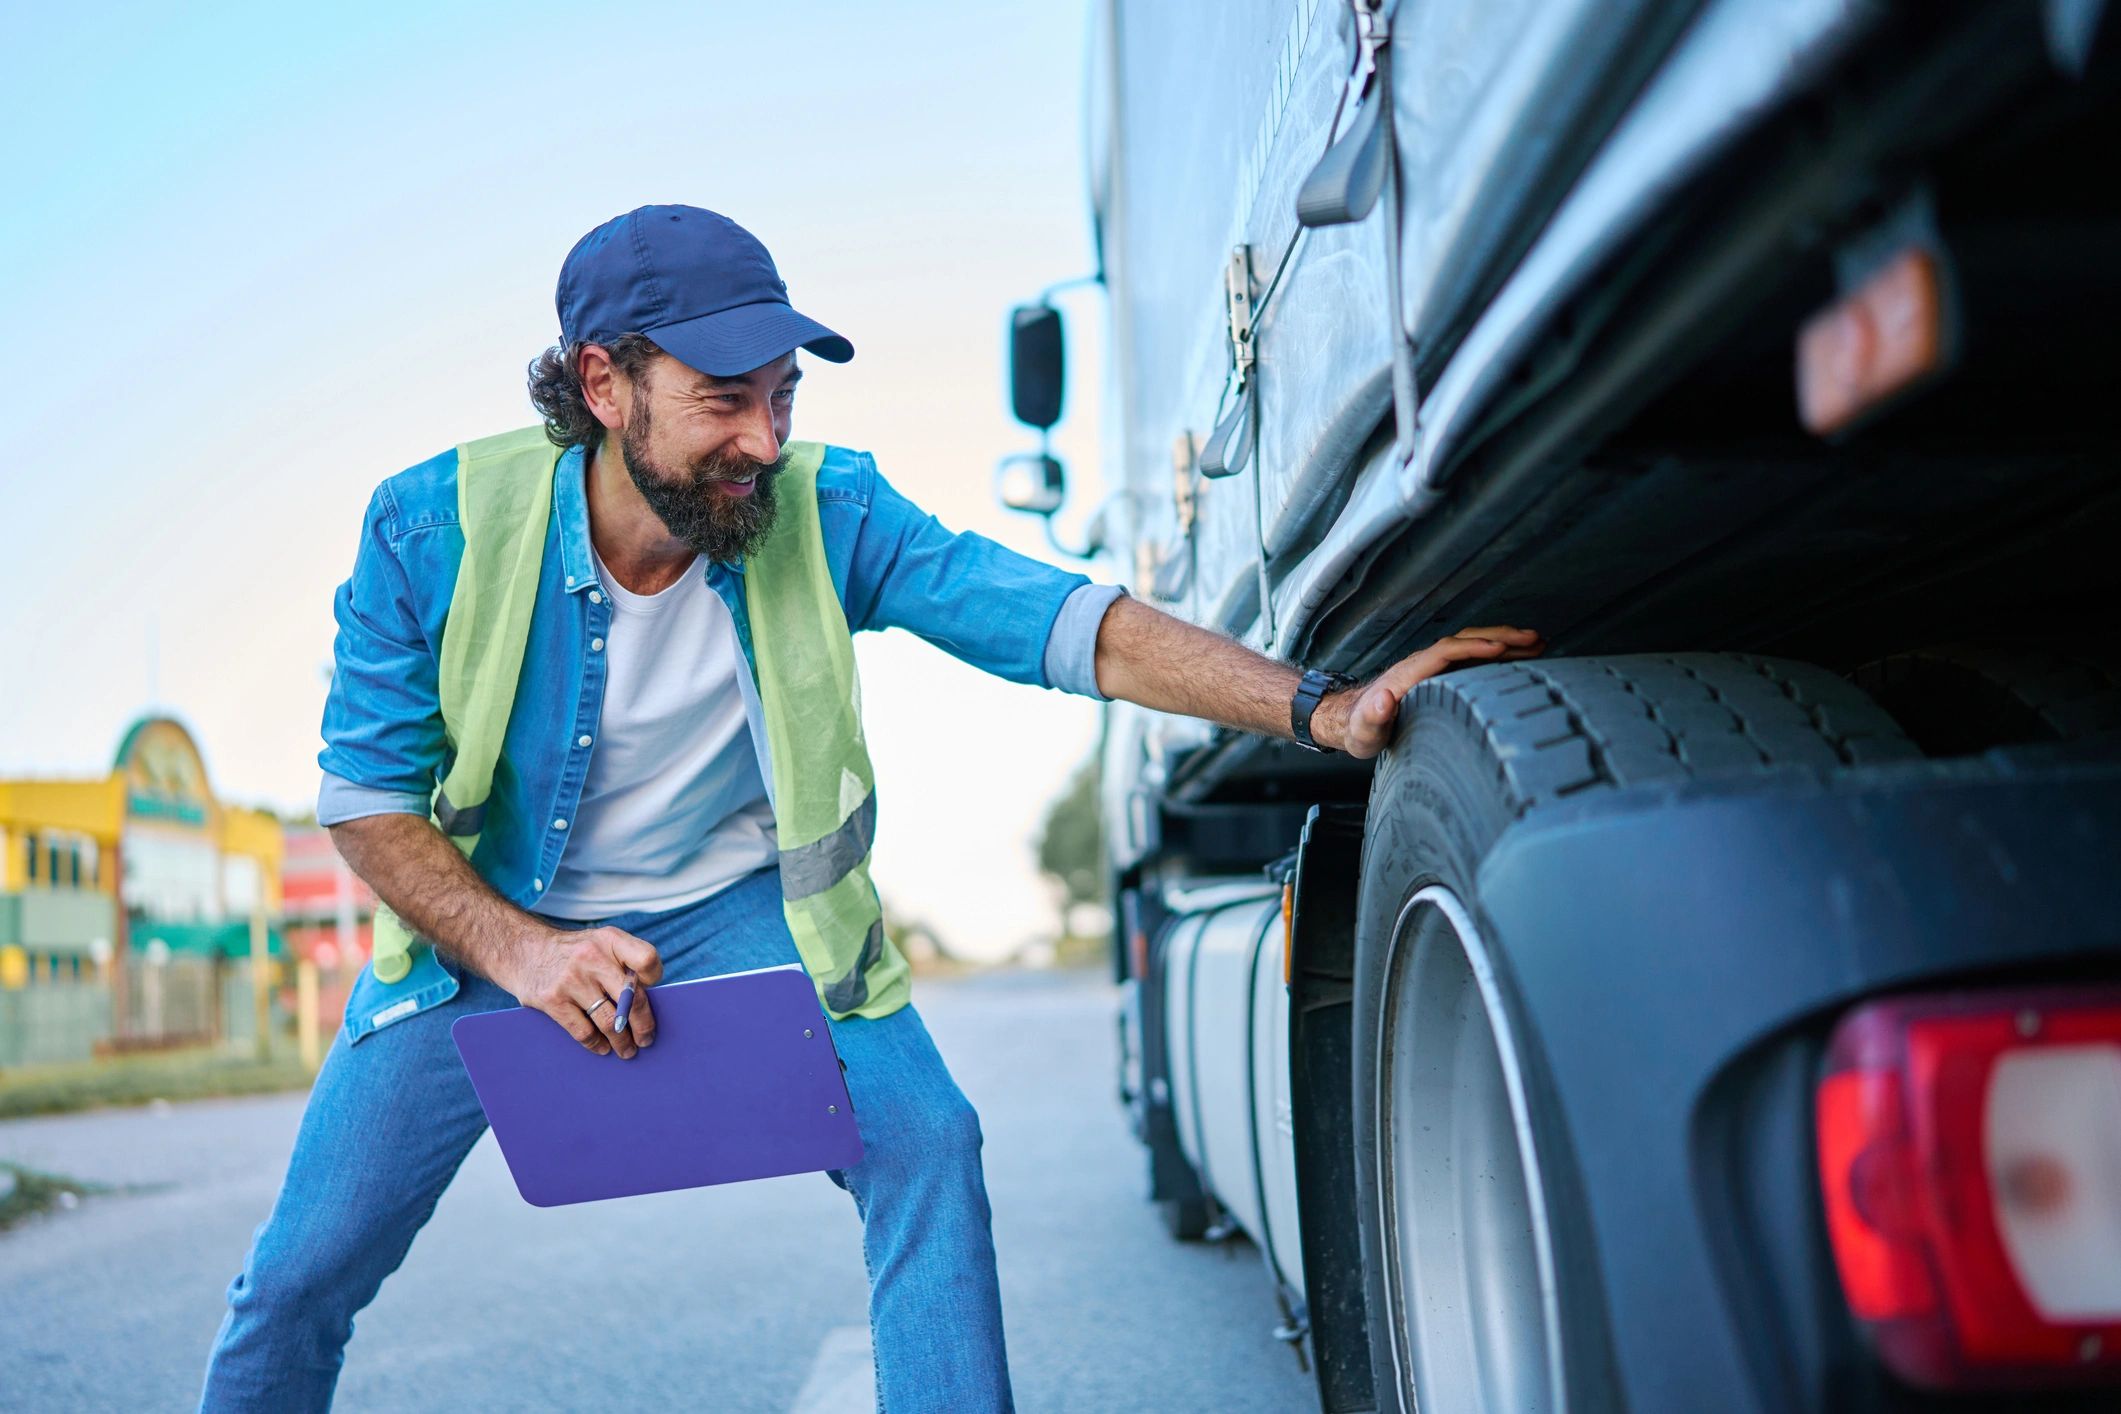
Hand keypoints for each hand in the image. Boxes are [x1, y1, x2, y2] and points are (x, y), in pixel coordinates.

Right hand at [501, 924, 664, 1058]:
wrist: (523, 950)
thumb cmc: (575, 952)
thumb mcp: (601, 942)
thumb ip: (625, 962)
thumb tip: (650, 1003)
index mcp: (610, 940)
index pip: (646, 959)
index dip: (654, 978)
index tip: (651, 992)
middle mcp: (592, 957)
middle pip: (631, 1000)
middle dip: (643, 1026)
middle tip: (646, 1039)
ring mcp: (571, 979)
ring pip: (609, 1022)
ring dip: (622, 1042)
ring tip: (627, 1050)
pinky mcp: (552, 1000)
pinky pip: (583, 1032)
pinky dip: (597, 1044)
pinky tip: (602, 1048)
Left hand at [1318, 626, 1544, 759]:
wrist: (1351, 720)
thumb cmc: (1360, 729)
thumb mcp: (1363, 729)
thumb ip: (1373, 717)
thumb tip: (1384, 699)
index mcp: (1408, 675)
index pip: (1445, 653)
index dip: (1472, 648)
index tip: (1499, 647)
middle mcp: (1423, 665)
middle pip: (1464, 642)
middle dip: (1500, 637)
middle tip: (1534, 638)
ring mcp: (1433, 669)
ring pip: (1472, 647)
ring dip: (1504, 642)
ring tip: (1538, 643)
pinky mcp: (1440, 677)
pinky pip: (1472, 659)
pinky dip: (1497, 655)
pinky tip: (1519, 660)